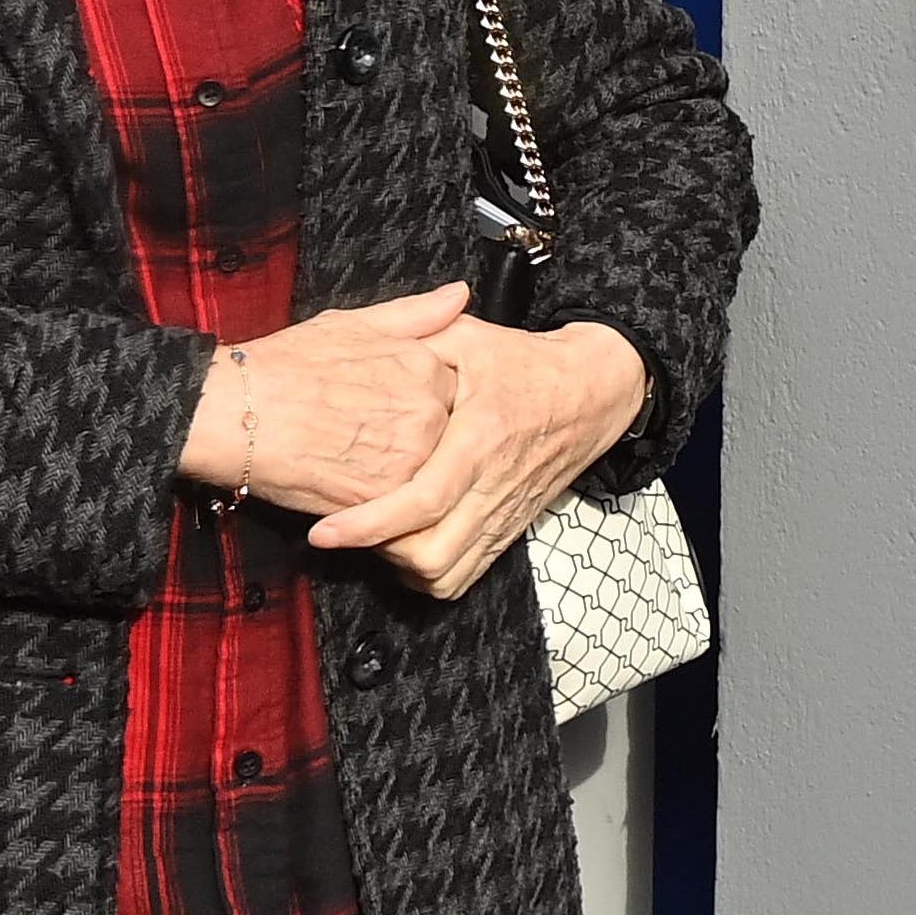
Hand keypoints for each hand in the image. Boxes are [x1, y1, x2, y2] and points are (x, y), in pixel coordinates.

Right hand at [182, 285, 468, 513]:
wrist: (232, 413)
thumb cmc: (285, 365)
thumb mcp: (353, 323)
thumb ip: (415, 313)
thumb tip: (459, 294)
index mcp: (425, 367)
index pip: (452, 392)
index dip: (420, 402)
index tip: (387, 406)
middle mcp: (427, 412)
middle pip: (446, 435)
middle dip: (416, 438)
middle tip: (366, 434)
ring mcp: (408, 458)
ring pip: (428, 473)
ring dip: (402, 470)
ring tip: (356, 459)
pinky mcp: (383, 499)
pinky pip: (401, 506)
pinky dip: (384, 501)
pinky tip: (350, 483)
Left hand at [309, 315, 651, 600]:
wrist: (591, 392)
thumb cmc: (524, 364)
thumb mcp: (468, 338)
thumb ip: (413, 339)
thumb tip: (358, 350)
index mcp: (479, 439)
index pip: (422, 500)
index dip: (369, 524)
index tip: (324, 532)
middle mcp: (493, 486)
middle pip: (430, 553)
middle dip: (379, 550)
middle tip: (347, 524)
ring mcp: (504, 513)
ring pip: (445, 573)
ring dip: (402, 565)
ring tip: (377, 534)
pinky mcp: (509, 529)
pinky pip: (464, 576)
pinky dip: (429, 574)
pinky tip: (408, 545)